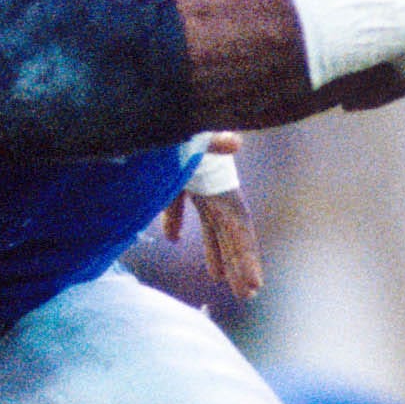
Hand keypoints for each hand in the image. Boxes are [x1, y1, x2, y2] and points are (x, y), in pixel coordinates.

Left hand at [157, 134, 261, 296]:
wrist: (150, 108)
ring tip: (217, 279)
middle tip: (246, 295)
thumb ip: (214, 142)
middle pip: (229, 234)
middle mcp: (212, 186)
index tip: (254, 286)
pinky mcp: (174, 175)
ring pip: (208, 223)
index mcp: (221, 185)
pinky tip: (169, 238)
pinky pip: (179, 204)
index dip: (248, 257)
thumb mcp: (197, 136)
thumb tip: (235, 143)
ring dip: (213, 249)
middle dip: (238, 264)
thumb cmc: (176, 123)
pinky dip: (176, 221)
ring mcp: (195, 181)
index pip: (239, 229)